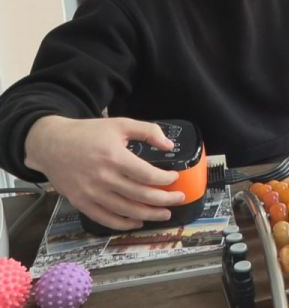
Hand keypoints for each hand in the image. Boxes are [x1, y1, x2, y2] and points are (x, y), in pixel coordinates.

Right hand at [24, 116, 184, 230]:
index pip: (147, 175)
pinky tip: (137, 221)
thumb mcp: (119, 124)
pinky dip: (124, 224)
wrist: (50, 144)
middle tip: (179, 199)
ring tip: (165, 213)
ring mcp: (91, 193)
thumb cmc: (87, 133)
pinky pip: (105, 219)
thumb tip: (168, 145)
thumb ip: (148, 131)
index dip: (165, 179)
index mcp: (114, 157)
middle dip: (165, 199)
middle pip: (141, 195)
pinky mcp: (81, 202)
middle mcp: (103, 178)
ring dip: (149, 214)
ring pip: (126, 210)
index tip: (174, 178)